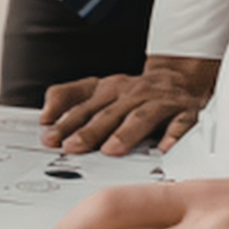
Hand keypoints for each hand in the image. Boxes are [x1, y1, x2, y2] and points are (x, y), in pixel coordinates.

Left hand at [40, 56, 219, 155]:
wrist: (179, 78)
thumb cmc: (134, 92)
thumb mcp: (99, 89)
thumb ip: (68, 98)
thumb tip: (44, 116)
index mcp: (109, 89)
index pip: (84, 106)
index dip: (66, 121)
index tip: (50, 137)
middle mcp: (132, 94)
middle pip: (108, 113)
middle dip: (89, 131)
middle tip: (72, 147)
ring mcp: (159, 103)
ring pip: (140, 117)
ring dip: (125, 133)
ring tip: (111, 150)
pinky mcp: (184, 112)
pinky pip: (180, 123)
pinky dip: (173, 135)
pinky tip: (165, 148)